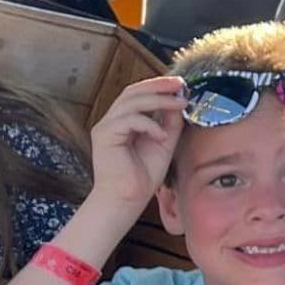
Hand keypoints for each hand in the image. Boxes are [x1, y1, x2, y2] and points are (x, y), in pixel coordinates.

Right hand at [87, 76, 185, 216]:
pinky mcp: (104, 136)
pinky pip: (128, 119)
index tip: (180, 84)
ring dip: (158, 100)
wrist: (127, 200)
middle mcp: (112, 120)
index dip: (158, 85)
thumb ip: (170, 122)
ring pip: (131, 101)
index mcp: (124, 120)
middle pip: (132, 91)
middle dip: (158, 85)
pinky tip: (161, 136)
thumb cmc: (143, 175)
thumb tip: (180, 100)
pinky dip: (149, 124)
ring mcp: (105, 127)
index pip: (138, 94)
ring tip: (180, 105)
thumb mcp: (164, 142)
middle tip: (180, 84)